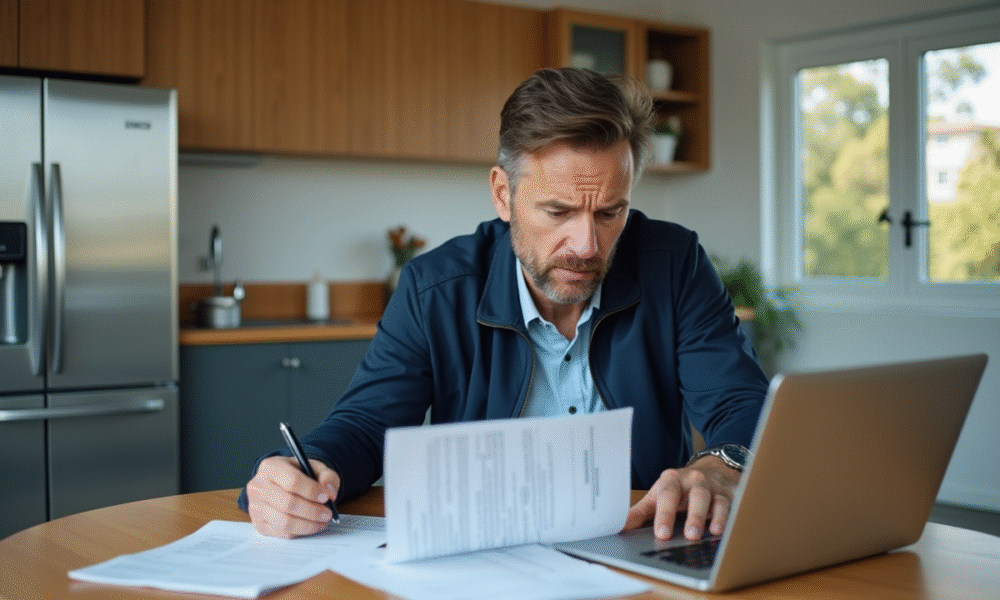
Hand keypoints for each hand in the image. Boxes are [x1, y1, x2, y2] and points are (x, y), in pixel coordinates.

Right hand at [245, 455, 340, 537]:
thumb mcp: (315, 468)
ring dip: (308, 525)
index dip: (312, 491)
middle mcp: (258, 486)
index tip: (326, 497)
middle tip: (327, 513)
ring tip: (322, 521)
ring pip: (284, 522)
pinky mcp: (258, 524)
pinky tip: (310, 526)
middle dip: (312, 511)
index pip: (292, 481)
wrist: (281, 484)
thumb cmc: (298, 475)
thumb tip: (329, 491)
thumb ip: (327, 476)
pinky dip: (300, 532)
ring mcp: (255, 507)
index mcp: (271, 467)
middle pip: (288, 503)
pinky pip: (281, 533)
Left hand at [622, 456, 740, 540]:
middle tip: (689, 536)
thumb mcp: (658, 496)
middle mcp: (694, 481)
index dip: (665, 514)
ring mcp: (713, 487)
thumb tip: (621, 526)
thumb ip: (641, 512)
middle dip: (692, 516)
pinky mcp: (729, 495)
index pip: (667, 495)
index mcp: (672, 480)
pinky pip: (732, 505)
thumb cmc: (680, 488)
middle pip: (694, 496)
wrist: (710, 469)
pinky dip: (730, 517)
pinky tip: (726, 530)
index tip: (662, 533)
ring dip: (714, 517)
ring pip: (715, 500)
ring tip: (711, 533)